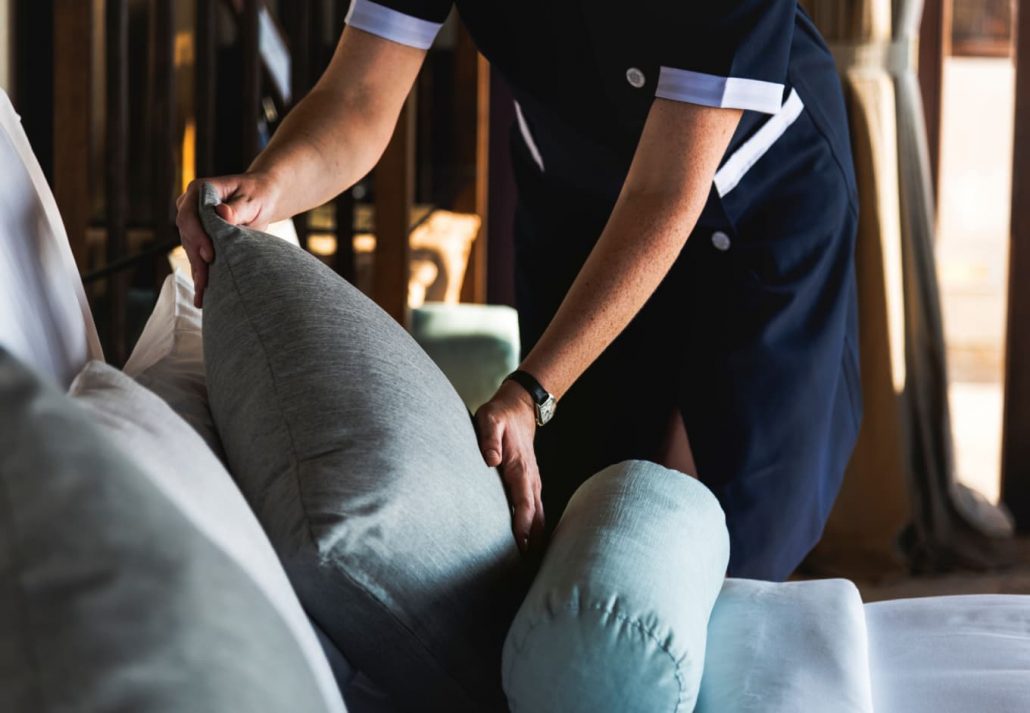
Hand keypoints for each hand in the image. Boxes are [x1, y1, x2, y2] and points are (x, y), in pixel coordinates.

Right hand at [175, 173, 278, 307]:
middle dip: (196, 260)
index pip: (189, 215)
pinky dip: (201, 275)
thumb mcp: (251, 199)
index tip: (209, 254)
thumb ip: (237, 208)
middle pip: (187, 236)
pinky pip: (198, 257)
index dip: (197, 236)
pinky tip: (201, 295)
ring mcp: (194, 223)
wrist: (262, 198)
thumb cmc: (258, 195)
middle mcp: (190, 207)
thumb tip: (223, 214)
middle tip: (205, 282)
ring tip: (201, 295)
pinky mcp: (200, 238)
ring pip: (191, 250)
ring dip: (197, 272)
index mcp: (199, 191)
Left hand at [475, 380, 545, 553]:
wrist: (520, 407)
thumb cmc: (501, 415)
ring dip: (537, 539)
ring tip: (531, 566)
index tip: (520, 546)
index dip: (523, 526)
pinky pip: (537, 511)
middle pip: (536, 517)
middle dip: (533, 542)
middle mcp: (531, 479)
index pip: (524, 503)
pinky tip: (532, 546)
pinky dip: (537, 529)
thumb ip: (489, 438)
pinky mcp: (531, 484)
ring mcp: (534, 483)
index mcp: (521, 469)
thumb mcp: (490, 419)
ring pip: (540, 516)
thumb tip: (490, 460)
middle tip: (527, 569)